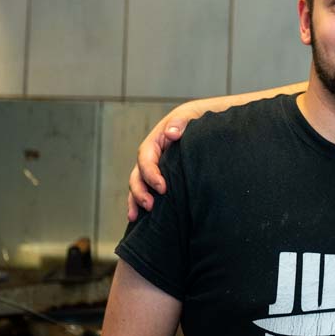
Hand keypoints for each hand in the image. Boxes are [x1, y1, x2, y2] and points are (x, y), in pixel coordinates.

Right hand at [124, 106, 202, 220]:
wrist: (200, 124)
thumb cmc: (194, 120)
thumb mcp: (189, 116)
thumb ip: (180, 122)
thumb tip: (171, 132)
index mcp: (154, 142)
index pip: (146, 159)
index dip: (151, 174)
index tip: (163, 188)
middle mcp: (150, 157)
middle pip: (137, 175)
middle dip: (140, 191)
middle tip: (150, 205)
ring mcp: (153, 168)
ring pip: (138, 185)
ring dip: (135, 201)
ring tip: (135, 217)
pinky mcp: (160, 177)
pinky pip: (147, 190)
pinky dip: (140, 202)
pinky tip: (140, 218)